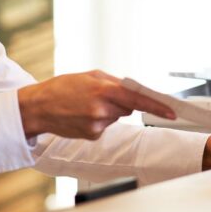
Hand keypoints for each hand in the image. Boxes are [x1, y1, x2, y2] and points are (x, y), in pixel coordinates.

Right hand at [17, 70, 175, 139]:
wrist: (38, 107)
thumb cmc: (63, 87)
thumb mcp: (89, 76)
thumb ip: (114, 83)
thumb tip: (134, 91)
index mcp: (103, 90)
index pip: (138, 99)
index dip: (157, 106)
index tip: (172, 112)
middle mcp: (101, 109)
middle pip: (128, 108)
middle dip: (120, 103)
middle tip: (100, 96)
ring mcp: (97, 125)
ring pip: (116, 117)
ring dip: (108, 111)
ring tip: (86, 105)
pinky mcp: (92, 135)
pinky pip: (106, 127)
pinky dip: (99, 121)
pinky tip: (82, 115)